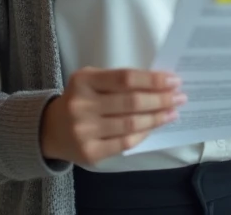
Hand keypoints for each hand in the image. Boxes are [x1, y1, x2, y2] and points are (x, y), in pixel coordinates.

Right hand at [40, 67, 185, 164]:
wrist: (50, 130)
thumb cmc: (80, 99)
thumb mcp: (91, 81)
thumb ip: (119, 81)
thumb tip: (159, 83)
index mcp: (83, 81)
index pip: (125, 78)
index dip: (152, 80)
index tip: (173, 80)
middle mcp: (81, 105)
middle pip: (131, 102)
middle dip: (161, 99)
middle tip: (179, 97)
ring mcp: (84, 131)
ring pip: (131, 124)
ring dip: (157, 117)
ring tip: (173, 111)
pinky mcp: (90, 152)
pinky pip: (125, 143)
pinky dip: (144, 133)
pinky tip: (155, 126)